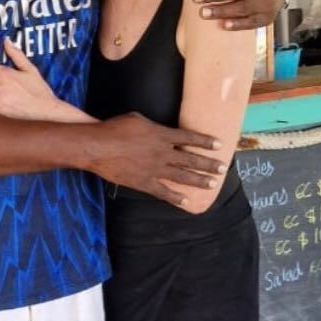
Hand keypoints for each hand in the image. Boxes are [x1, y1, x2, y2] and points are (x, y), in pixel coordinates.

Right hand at [89, 113, 223, 208]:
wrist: (98, 147)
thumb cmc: (115, 128)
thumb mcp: (137, 119)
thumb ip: (154, 126)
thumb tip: (160, 130)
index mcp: (162, 135)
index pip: (190, 138)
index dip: (205, 142)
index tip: (219, 145)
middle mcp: (163, 153)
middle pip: (191, 159)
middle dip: (208, 164)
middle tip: (222, 169)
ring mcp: (155, 169)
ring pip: (182, 176)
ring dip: (199, 181)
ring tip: (212, 184)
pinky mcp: (144, 182)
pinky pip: (163, 192)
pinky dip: (175, 197)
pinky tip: (186, 201)